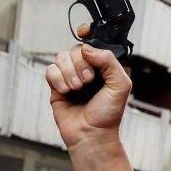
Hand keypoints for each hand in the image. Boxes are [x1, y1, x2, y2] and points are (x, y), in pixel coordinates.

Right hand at [45, 35, 131, 151]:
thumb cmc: (108, 115)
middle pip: (74, 49)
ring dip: (69, 72)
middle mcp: (85, 70)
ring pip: (60, 58)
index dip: (86, 35)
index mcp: (101, 66)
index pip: (91, 43)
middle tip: (88, 81)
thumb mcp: (120, 84)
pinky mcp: (56, 88)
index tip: (84, 35)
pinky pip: (50, 71)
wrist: (92, 135)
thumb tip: (86, 48)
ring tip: (77, 88)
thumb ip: (108, 60)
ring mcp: (70, 78)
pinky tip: (66, 91)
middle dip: (80, 64)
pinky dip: (57, 79)